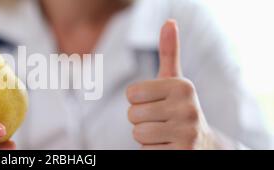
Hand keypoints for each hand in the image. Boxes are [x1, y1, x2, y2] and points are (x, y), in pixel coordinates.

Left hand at [126, 20, 217, 149]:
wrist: (202, 143)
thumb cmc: (178, 106)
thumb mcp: (174, 80)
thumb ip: (169, 52)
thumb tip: (169, 22)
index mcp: (182, 87)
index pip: (132, 94)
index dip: (137, 101)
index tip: (156, 103)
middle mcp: (188, 108)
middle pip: (132, 115)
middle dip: (140, 119)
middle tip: (160, 120)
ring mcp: (187, 133)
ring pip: (138, 134)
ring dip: (145, 136)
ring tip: (163, 132)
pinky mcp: (183, 153)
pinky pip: (146, 151)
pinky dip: (152, 150)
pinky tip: (168, 146)